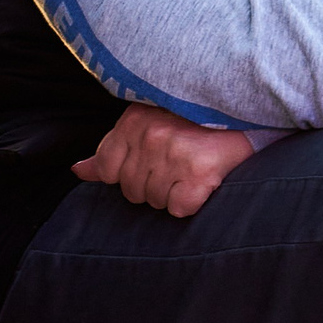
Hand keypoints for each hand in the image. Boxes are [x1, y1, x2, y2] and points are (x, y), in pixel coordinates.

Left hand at [72, 103, 254, 216]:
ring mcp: (174, 154)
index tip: (147, 164)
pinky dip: (189, 203)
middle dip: (151, 185)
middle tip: (174, 165)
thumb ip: (110, 150)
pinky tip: (200, 182)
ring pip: (155, 201)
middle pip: (131, 191)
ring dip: (171, 194)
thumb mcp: (144, 122)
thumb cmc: (190, 120)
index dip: (125, 175)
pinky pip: (179, 209)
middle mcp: (150, 137)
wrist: (244, 113)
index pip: (107, 169)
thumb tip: (78, 171)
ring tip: (188, 170)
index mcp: (132, 122)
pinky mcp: (200, 173)